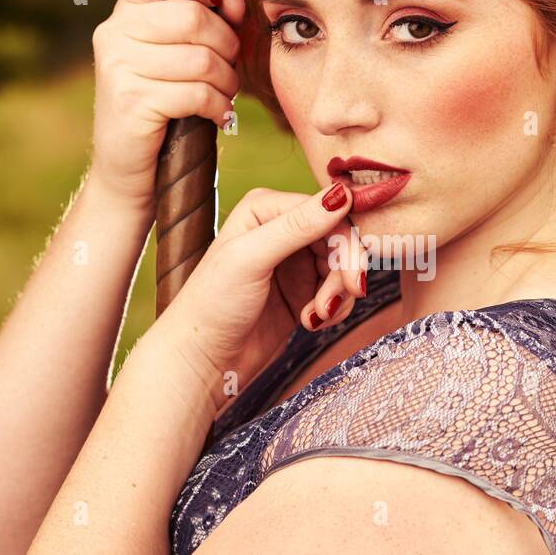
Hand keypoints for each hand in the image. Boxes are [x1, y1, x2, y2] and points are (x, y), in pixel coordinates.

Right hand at [89, 0, 244, 216]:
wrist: (130, 169)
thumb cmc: (166, 107)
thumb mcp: (187, 58)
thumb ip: (211, 23)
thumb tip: (236, 1)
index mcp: (128, 10)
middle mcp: (115, 31)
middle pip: (193, 17)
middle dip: (227, 45)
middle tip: (229, 68)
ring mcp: (118, 66)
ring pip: (200, 59)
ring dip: (228, 82)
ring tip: (225, 95)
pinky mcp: (130, 101)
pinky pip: (196, 93)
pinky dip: (218, 106)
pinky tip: (217, 115)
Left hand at [151, 180, 367, 417]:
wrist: (202, 359)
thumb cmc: (212, 304)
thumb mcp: (251, 259)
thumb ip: (295, 226)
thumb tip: (340, 194)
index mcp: (266, 208)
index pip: (327, 212)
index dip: (345, 243)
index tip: (353, 279)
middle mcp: (282, 228)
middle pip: (340, 239)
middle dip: (343, 274)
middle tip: (334, 304)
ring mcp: (293, 260)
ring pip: (342, 266)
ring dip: (338, 295)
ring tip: (316, 318)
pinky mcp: (302, 290)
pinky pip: (337, 291)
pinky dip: (334, 308)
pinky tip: (311, 322)